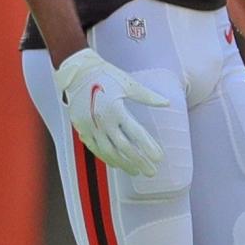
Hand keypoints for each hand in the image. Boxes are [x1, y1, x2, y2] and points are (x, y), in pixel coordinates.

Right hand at [54, 47, 167, 177]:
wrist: (77, 72)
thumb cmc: (106, 75)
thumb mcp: (128, 83)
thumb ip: (148, 96)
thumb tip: (167, 103)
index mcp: (115, 110)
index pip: (136, 134)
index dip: (148, 147)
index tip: (159, 158)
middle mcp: (102, 121)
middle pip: (123, 147)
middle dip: (139, 161)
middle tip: (152, 172)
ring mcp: (89, 127)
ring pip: (108, 151)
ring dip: (124, 163)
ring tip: (137, 172)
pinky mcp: (81, 128)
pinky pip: (94, 148)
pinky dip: (106, 157)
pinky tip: (117, 164)